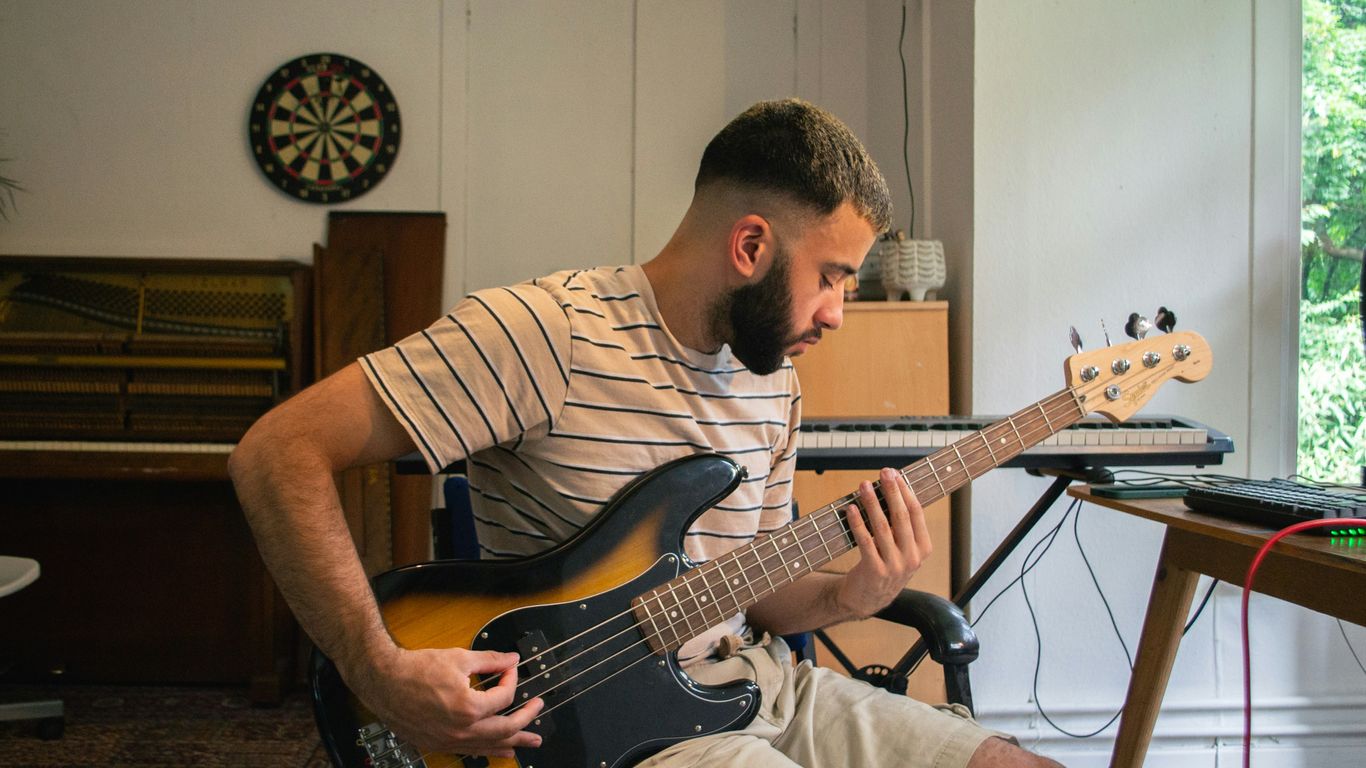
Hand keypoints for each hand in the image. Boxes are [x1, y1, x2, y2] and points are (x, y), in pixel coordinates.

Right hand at [348, 645, 544, 757]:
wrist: (383, 681)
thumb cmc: (415, 670)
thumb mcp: (458, 658)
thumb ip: (490, 660)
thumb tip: (510, 660)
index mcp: (468, 707)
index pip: (504, 697)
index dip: (510, 680)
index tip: (509, 670)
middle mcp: (461, 729)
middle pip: (505, 729)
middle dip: (526, 720)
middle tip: (539, 710)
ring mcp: (450, 740)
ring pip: (490, 746)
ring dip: (514, 742)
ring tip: (531, 742)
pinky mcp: (439, 744)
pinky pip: (471, 751)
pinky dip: (490, 751)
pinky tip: (501, 751)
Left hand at [837, 467, 931, 617]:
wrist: (868, 599)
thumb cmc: (885, 567)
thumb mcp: (902, 550)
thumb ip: (902, 526)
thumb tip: (892, 490)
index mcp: (923, 548)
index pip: (916, 513)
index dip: (906, 492)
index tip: (896, 474)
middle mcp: (912, 557)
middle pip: (901, 517)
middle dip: (892, 491)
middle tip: (883, 472)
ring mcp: (894, 565)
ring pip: (883, 527)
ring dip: (872, 502)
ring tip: (863, 485)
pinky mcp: (874, 571)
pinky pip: (865, 541)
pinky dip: (857, 523)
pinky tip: (851, 509)